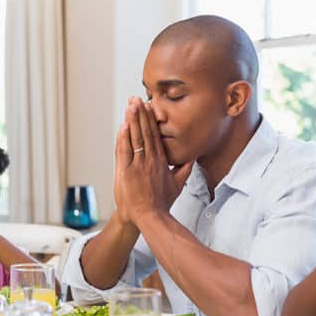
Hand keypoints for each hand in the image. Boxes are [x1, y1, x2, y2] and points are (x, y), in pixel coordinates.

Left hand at [112, 97, 192, 227]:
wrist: (150, 216)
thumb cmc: (162, 203)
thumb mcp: (177, 185)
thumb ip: (184, 170)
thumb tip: (192, 160)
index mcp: (160, 161)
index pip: (155, 135)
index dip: (151, 120)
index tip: (148, 107)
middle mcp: (149, 160)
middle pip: (145, 132)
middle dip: (141, 114)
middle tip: (137, 99)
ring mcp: (137, 165)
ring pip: (135, 138)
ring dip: (132, 120)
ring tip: (130, 105)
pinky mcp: (126, 172)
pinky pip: (124, 151)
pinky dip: (123, 137)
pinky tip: (123, 125)